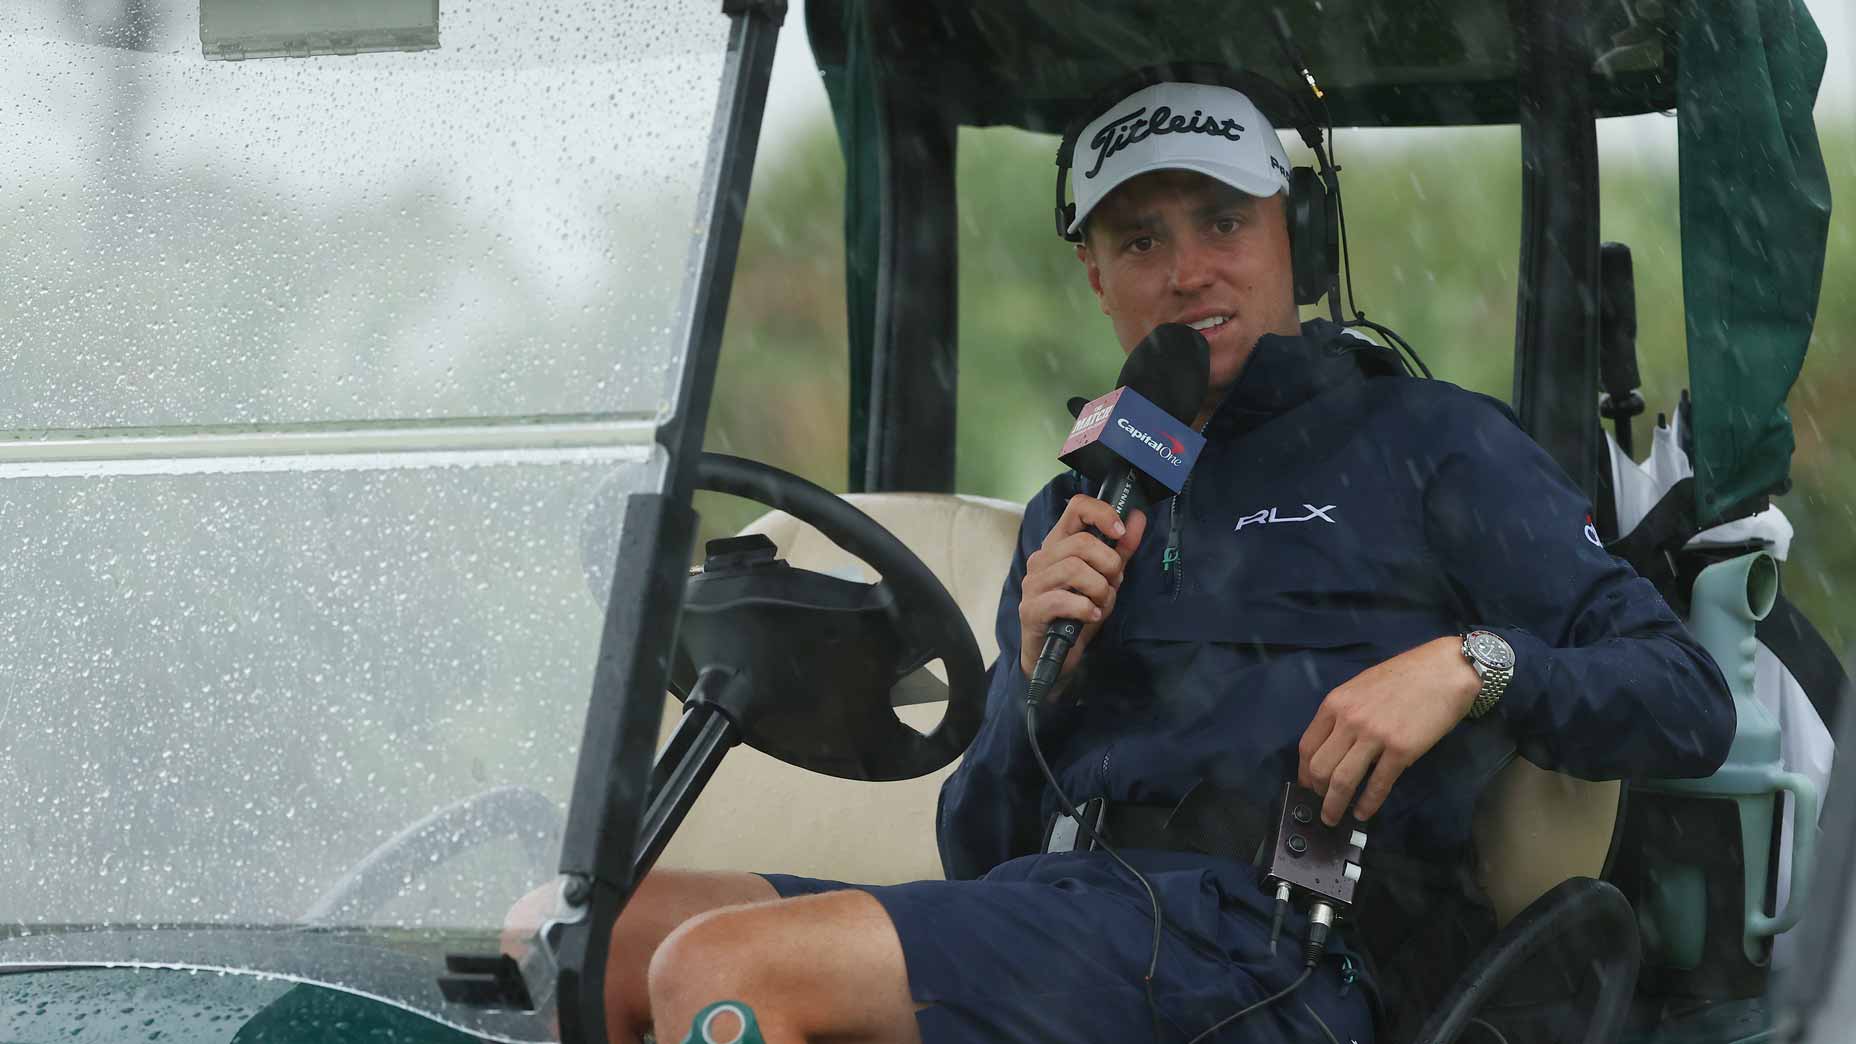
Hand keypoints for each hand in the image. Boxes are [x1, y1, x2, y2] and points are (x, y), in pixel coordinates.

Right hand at [1018, 494, 1147, 694]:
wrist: (1055, 653)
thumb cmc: (1079, 612)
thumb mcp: (1106, 579)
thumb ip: (1120, 549)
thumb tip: (1137, 517)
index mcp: (1058, 544)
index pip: (1076, 508)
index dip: (1102, 514)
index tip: (1119, 532)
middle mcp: (1042, 558)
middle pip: (1081, 543)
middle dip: (1108, 564)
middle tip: (1112, 583)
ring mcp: (1033, 583)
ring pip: (1074, 569)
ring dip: (1099, 589)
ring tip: (1100, 603)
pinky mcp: (1030, 609)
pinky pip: (1064, 600)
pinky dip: (1086, 609)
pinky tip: (1091, 616)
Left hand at [1296, 636, 1481, 824]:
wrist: (1445, 670)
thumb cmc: (1405, 675)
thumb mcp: (1362, 687)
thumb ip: (1344, 712)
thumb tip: (1333, 744)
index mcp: (1336, 703)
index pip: (1307, 745)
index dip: (1304, 771)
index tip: (1306, 785)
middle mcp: (1349, 720)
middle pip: (1320, 767)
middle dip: (1317, 792)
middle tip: (1321, 803)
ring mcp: (1374, 736)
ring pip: (1343, 780)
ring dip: (1334, 805)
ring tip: (1333, 818)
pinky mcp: (1401, 750)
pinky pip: (1378, 785)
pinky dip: (1367, 804)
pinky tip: (1363, 813)